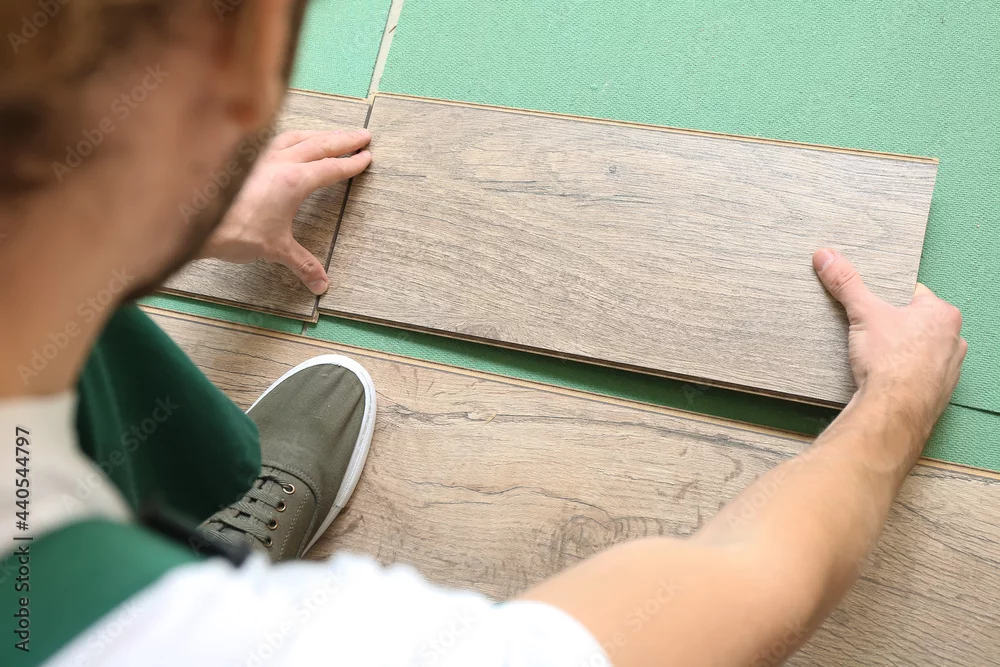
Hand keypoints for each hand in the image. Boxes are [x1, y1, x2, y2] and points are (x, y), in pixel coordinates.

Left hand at [201, 129, 372, 294]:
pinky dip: (290, 136)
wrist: (195, 222)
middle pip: (319, 144)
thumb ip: (302, 264)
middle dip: (344, 139)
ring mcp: (260, 157)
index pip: (331, 168)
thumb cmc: (233, 232)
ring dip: (317, 134)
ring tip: (330, 134)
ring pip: (296, 136)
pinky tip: (289, 140)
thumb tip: (320, 284)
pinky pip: (274, 139)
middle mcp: (279, 162)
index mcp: (293, 181)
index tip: (366, 156)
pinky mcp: (244, 159)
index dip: (352, 163)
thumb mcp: (276, 249)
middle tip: (362, 134)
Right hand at [813, 248, 966, 434]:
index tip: (872, 308)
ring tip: (876, 359)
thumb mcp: (863, 312)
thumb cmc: (890, 359)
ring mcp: (949, 369)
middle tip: (871, 334)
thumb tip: (826, 255)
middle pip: (917, 324)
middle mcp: (954, 340)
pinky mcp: (938, 394)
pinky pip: (919, 377)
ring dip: (901, 354)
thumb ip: (846, 283)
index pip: (913, 296)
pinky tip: (885, 380)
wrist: (894, 409)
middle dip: (895, 329)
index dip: (888, 301)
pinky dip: (904, 377)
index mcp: (943, 314)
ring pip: (920, 352)